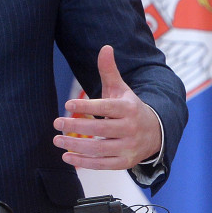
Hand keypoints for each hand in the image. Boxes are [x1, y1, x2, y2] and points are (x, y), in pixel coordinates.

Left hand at [52, 45, 161, 169]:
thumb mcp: (121, 89)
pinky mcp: (124, 162)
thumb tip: (105, 47)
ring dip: (76, 146)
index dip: (87, 106)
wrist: (155, 133)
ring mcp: (128, 147)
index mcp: (128, 109)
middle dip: (76, 126)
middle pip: (100, 129)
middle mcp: (130, 129)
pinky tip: (67, 156)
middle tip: (56, 122)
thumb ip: (109, 71)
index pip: (106, 107)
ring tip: (57, 140)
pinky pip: (102, 165)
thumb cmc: (130, 108)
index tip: (68, 103)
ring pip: (99, 149)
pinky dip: (84, 163)